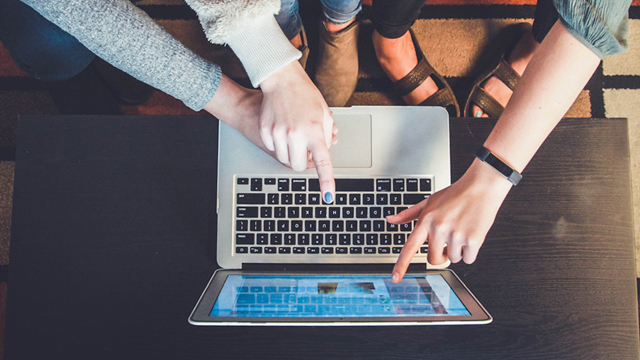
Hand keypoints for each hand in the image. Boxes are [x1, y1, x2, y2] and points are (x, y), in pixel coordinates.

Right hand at [258, 61, 335, 201]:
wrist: (282, 80)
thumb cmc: (305, 95)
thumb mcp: (325, 114)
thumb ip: (327, 136)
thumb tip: (324, 153)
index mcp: (315, 131)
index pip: (323, 162)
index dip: (326, 182)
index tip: (328, 197)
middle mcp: (296, 134)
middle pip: (299, 166)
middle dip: (303, 162)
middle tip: (306, 150)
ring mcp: (278, 133)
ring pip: (284, 159)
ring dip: (291, 153)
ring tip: (294, 135)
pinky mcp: (265, 131)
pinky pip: (273, 149)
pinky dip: (279, 144)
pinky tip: (282, 129)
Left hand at [387, 159, 512, 281]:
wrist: (481, 187)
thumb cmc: (455, 194)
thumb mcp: (429, 201)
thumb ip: (409, 214)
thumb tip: (390, 220)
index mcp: (426, 220)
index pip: (410, 247)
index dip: (401, 264)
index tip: (395, 278)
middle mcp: (439, 229)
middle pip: (434, 259)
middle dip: (441, 254)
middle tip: (447, 241)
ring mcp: (456, 235)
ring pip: (453, 259)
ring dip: (458, 250)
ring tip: (461, 230)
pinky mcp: (473, 240)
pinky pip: (468, 259)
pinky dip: (470, 252)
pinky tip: (471, 234)